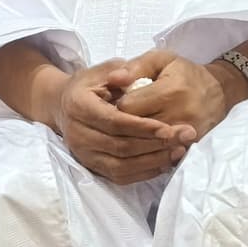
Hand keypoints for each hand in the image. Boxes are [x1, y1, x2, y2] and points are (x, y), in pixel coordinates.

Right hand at [44, 60, 190, 185]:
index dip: (142, 127)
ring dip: (152, 160)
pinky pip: (119, 176)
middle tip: (182, 139)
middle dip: (154, 145)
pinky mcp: (91, 166)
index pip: (114, 122)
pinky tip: (163, 162)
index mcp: (78, 106)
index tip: (168, 128)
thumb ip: (120, 71)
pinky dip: (143, 172)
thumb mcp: (103, 70)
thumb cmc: (90, 84)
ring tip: (178, 151)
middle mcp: (77, 134)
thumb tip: (127, 76)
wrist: (64, 105)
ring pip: (121, 165)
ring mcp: (83, 153)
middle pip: (120, 146)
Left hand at [115, 50, 237, 144]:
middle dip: (122, 124)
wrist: (218, 92)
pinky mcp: (188, 149)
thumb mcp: (162, 59)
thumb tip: (112, 79)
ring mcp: (184, 136)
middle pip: (134, 129)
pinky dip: (148, 151)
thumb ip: (136, 67)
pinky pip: (158, 156)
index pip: (128, 107)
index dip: (118, 105)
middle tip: (121, 117)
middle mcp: (179, 116)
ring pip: (144, 146)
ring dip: (133, 139)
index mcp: (170, 91)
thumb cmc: (185, 74)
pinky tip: (145, 141)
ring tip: (131, 129)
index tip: (119, 101)